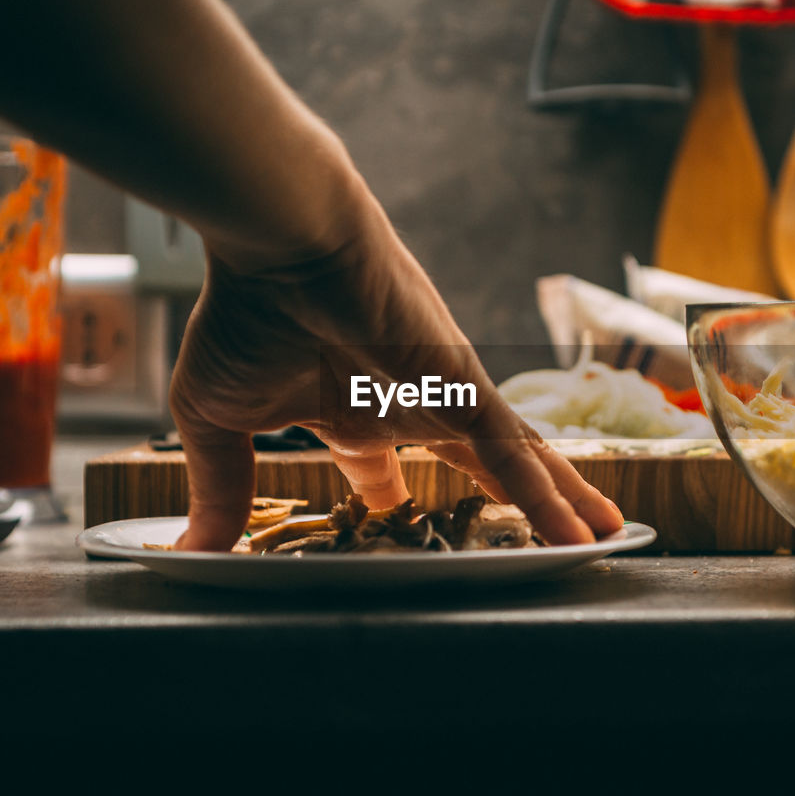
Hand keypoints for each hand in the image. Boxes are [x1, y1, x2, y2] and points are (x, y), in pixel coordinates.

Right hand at [169, 201, 622, 550]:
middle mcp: (410, 406)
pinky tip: (582, 532)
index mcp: (352, 413)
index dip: (393, 503)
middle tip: (548, 542)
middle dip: (515, 505)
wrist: (281, 244)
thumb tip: (192, 551)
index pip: (382, 470)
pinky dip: (549, 495)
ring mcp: (447, 399)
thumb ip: (220, 487)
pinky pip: (518, 454)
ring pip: (517, 464)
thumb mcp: (218, 421)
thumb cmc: (246, 312)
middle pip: (480, 468)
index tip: (398, 529)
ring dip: (558, 503)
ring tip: (602, 541)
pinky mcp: (468, 389)